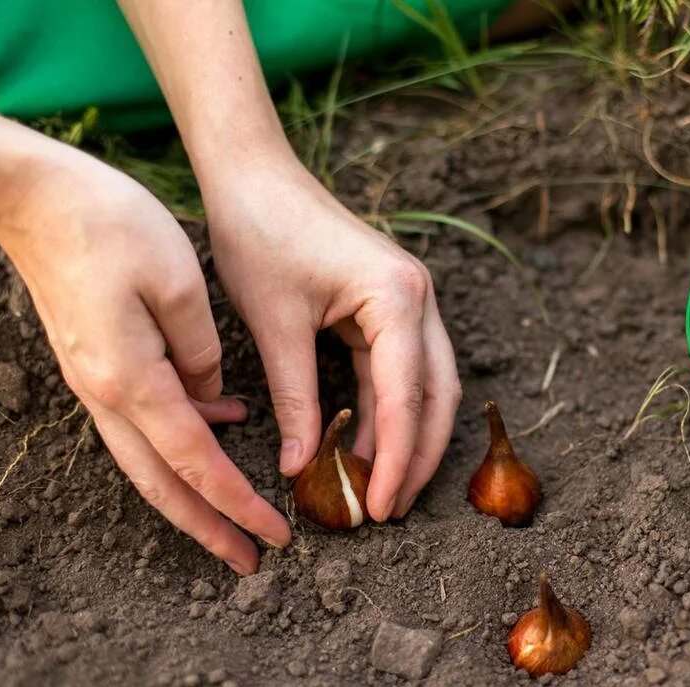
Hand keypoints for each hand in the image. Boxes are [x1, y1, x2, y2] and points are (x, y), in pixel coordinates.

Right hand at [0, 151, 289, 573]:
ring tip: (236, 519)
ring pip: (147, 461)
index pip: (197, 463)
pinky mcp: (95, 364)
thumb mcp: (178, 282)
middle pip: (162, 484)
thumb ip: (203, 351)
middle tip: (250, 562)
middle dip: (208, 528)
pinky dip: (181, 439)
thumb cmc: (110, 224)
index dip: (238, 505)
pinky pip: (142, 421)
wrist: (32, 196)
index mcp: (133, 380)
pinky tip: (222, 423)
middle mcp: (106, 394)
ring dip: (192, 495)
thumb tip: (214, 398)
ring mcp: (94, 382)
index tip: (276, 537)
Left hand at [203, 160, 461, 520]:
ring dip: (407, 437)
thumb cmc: (259, 234)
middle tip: (391, 510)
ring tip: (380, 489)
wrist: (252, 173)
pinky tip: (365, 446)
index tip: (382, 507)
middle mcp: (418, 298)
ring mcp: (409, 300)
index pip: (407, 396)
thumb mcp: (274, 326)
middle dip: (419, 456)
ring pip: (426, 386)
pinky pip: (399, 370)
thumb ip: (296, 399)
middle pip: (437, 395)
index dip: (397, 459)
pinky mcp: (389, 305)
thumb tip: (302, 468)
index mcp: (397, 297)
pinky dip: (386, 411)